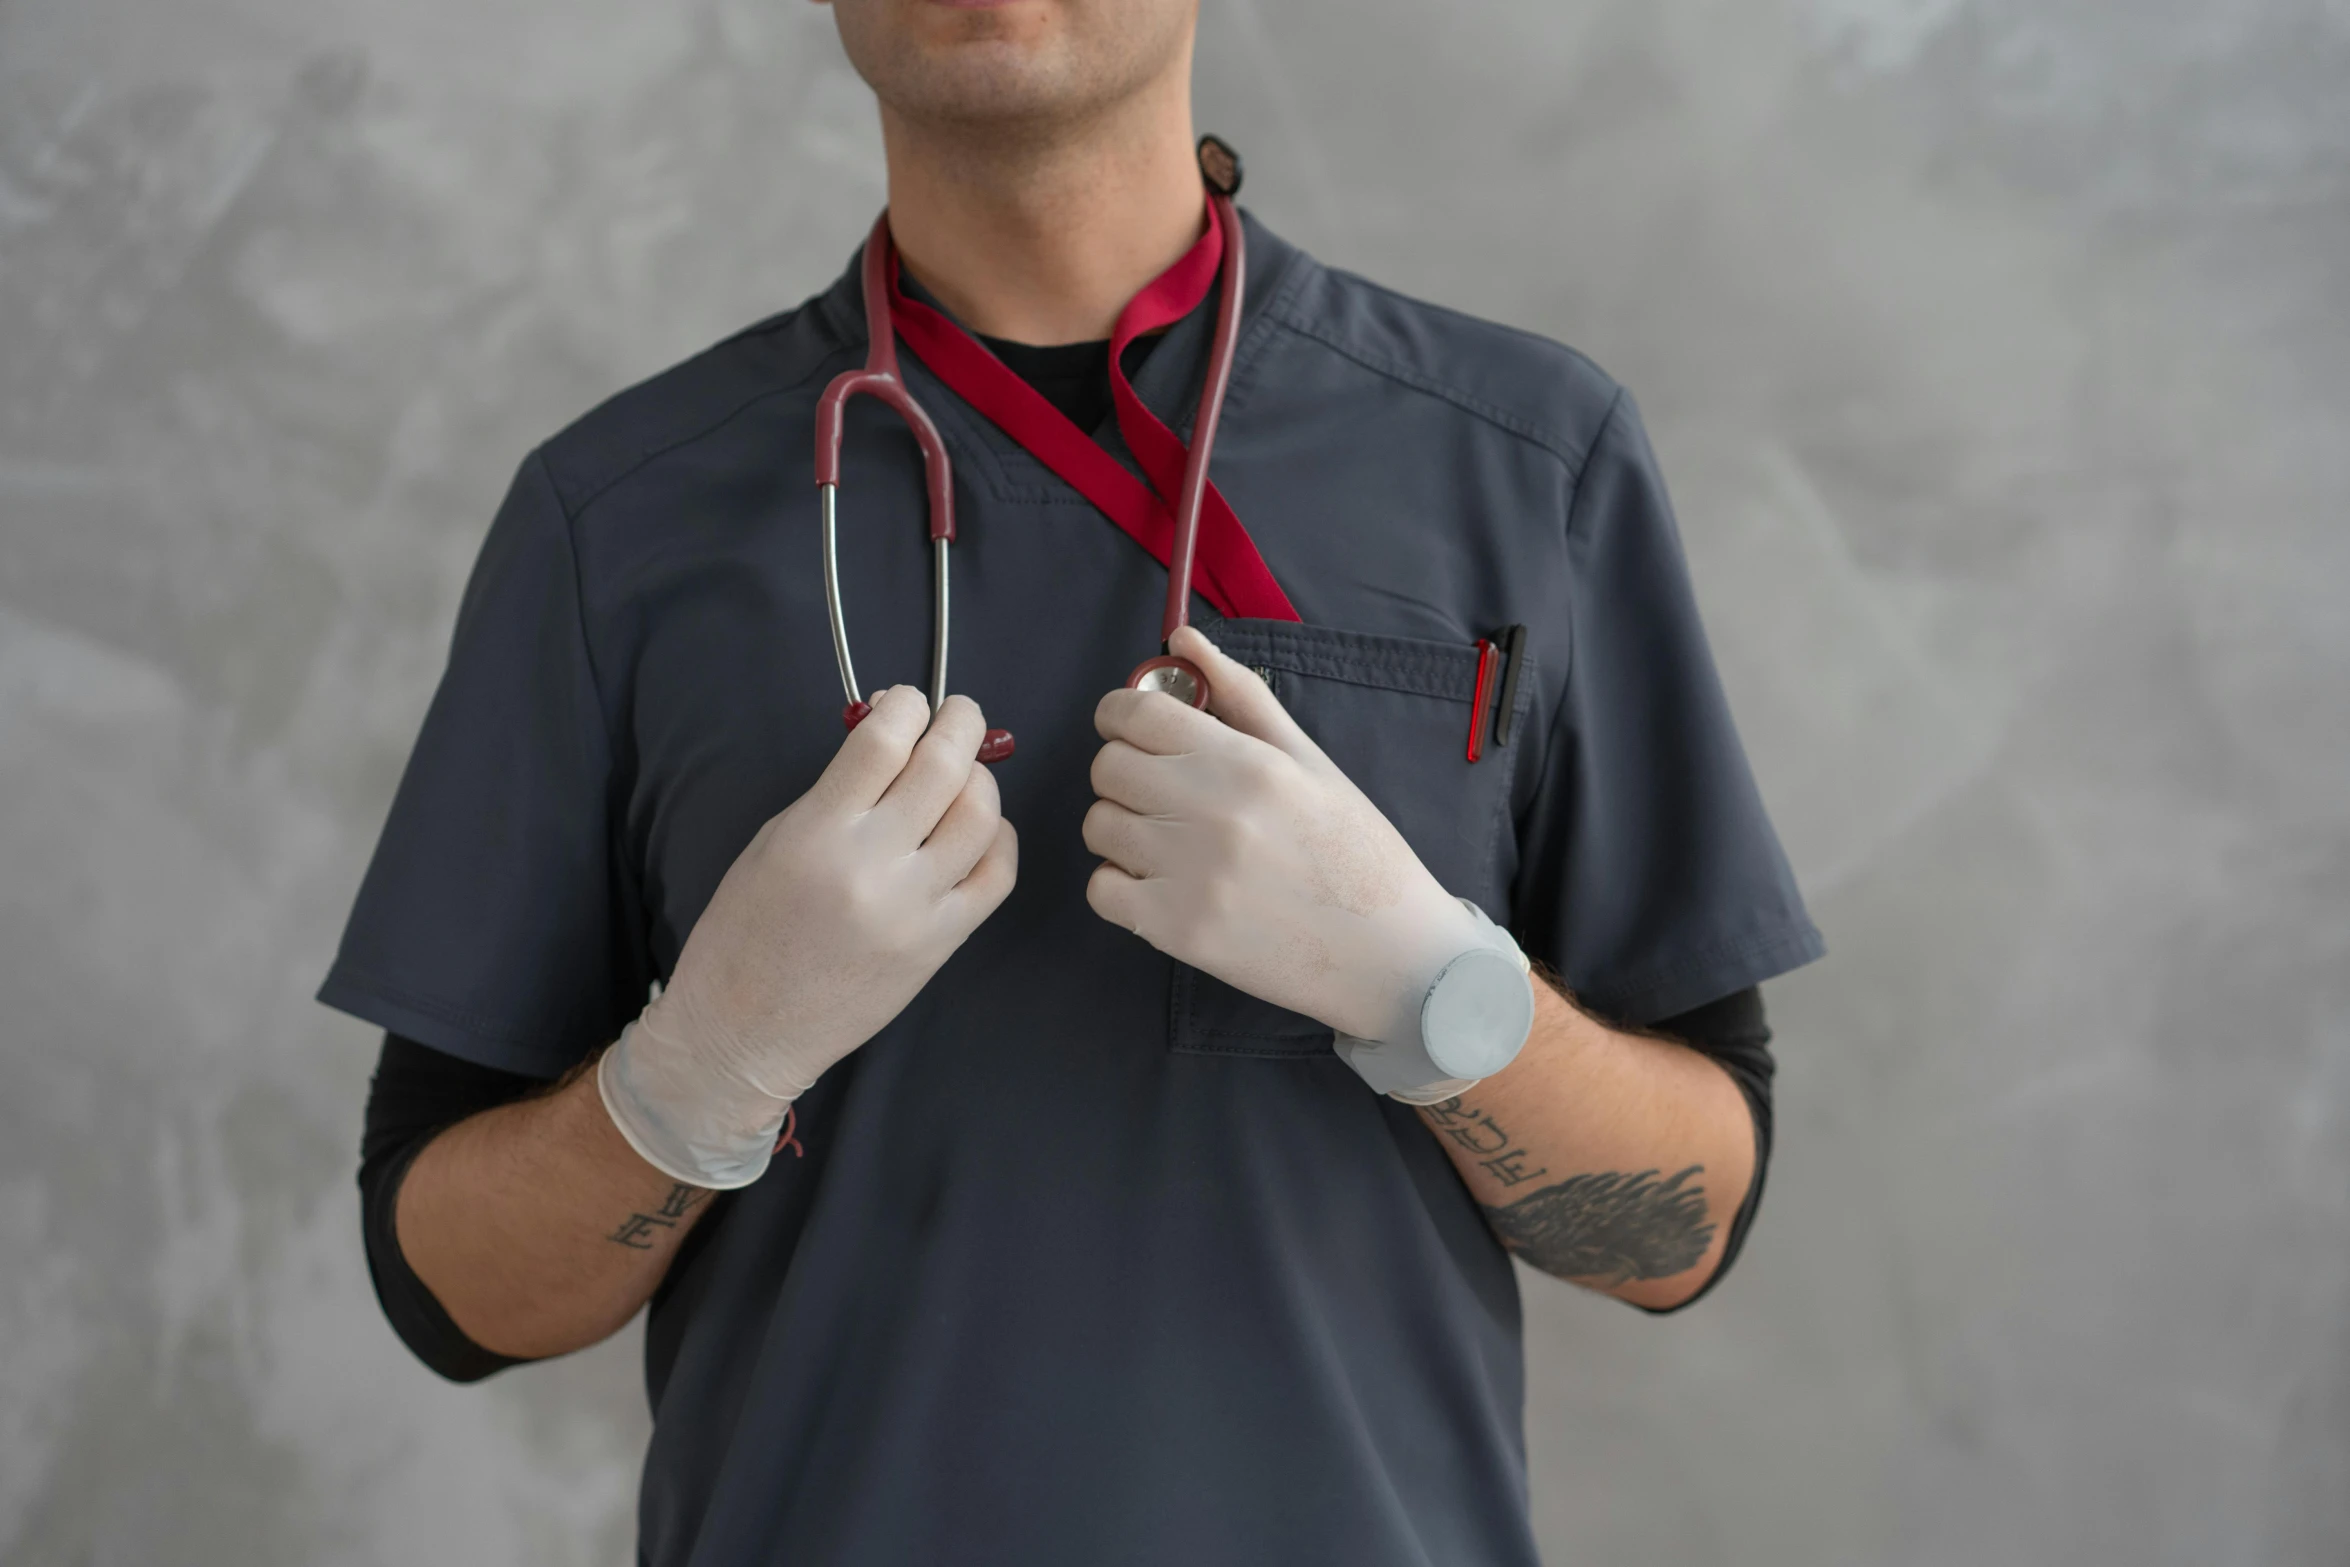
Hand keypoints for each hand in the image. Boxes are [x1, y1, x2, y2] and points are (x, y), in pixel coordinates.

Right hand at [601, 687, 1017, 1185]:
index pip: (884, 741)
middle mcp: (871, 867)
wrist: (745, 1032)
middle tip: (960, 715)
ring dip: (981, 778)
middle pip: (944, 767)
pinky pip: (996, 877)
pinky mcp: (940, 944)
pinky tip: (979, 830)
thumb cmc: (745, 934)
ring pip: (980, 817)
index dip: (906, 705)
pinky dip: (998, 840)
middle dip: (960, 724)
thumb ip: (836, 791)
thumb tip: (891, 737)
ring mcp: (914, 909)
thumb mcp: (774, 842)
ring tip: (966, 772)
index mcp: (817, 832)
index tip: (908, 701)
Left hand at [1083, 627, 1479, 1044]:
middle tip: (1161, 792)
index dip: (1121, 714)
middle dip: (1124, 772)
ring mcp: (1190, 875)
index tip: (1132, 728)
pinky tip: (1163, 887)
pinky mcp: (1178, 931)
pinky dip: (1120, 887)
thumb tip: (1183, 641)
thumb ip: (1243, 697)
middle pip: (1108, 768)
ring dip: (1122, 830)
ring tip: (1169, 844)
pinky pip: (1101, 891)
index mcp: (1246, 762)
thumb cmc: (1356, 853)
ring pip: (1099, 827)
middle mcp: (1211, 812)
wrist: (1392, 954)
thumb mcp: (1311, 763)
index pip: (1136, 713)